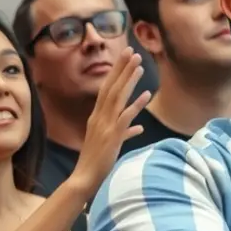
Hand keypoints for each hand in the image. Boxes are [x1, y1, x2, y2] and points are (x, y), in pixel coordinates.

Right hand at [70, 49, 149, 193]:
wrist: (84, 179)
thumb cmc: (97, 162)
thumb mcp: (110, 143)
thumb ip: (124, 132)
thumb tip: (137, 128)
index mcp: (96, 117)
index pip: (106, 89)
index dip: (116, 73)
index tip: (125, 58)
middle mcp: (99, 117)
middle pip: (111, 87)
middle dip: (121, 68)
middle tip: (132, 51)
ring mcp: (105, 126)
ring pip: (117, 97)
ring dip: (129, 80)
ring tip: (139, 65)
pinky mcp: (112, 136)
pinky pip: (125, 117)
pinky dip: (135, 105)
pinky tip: (146, 95)